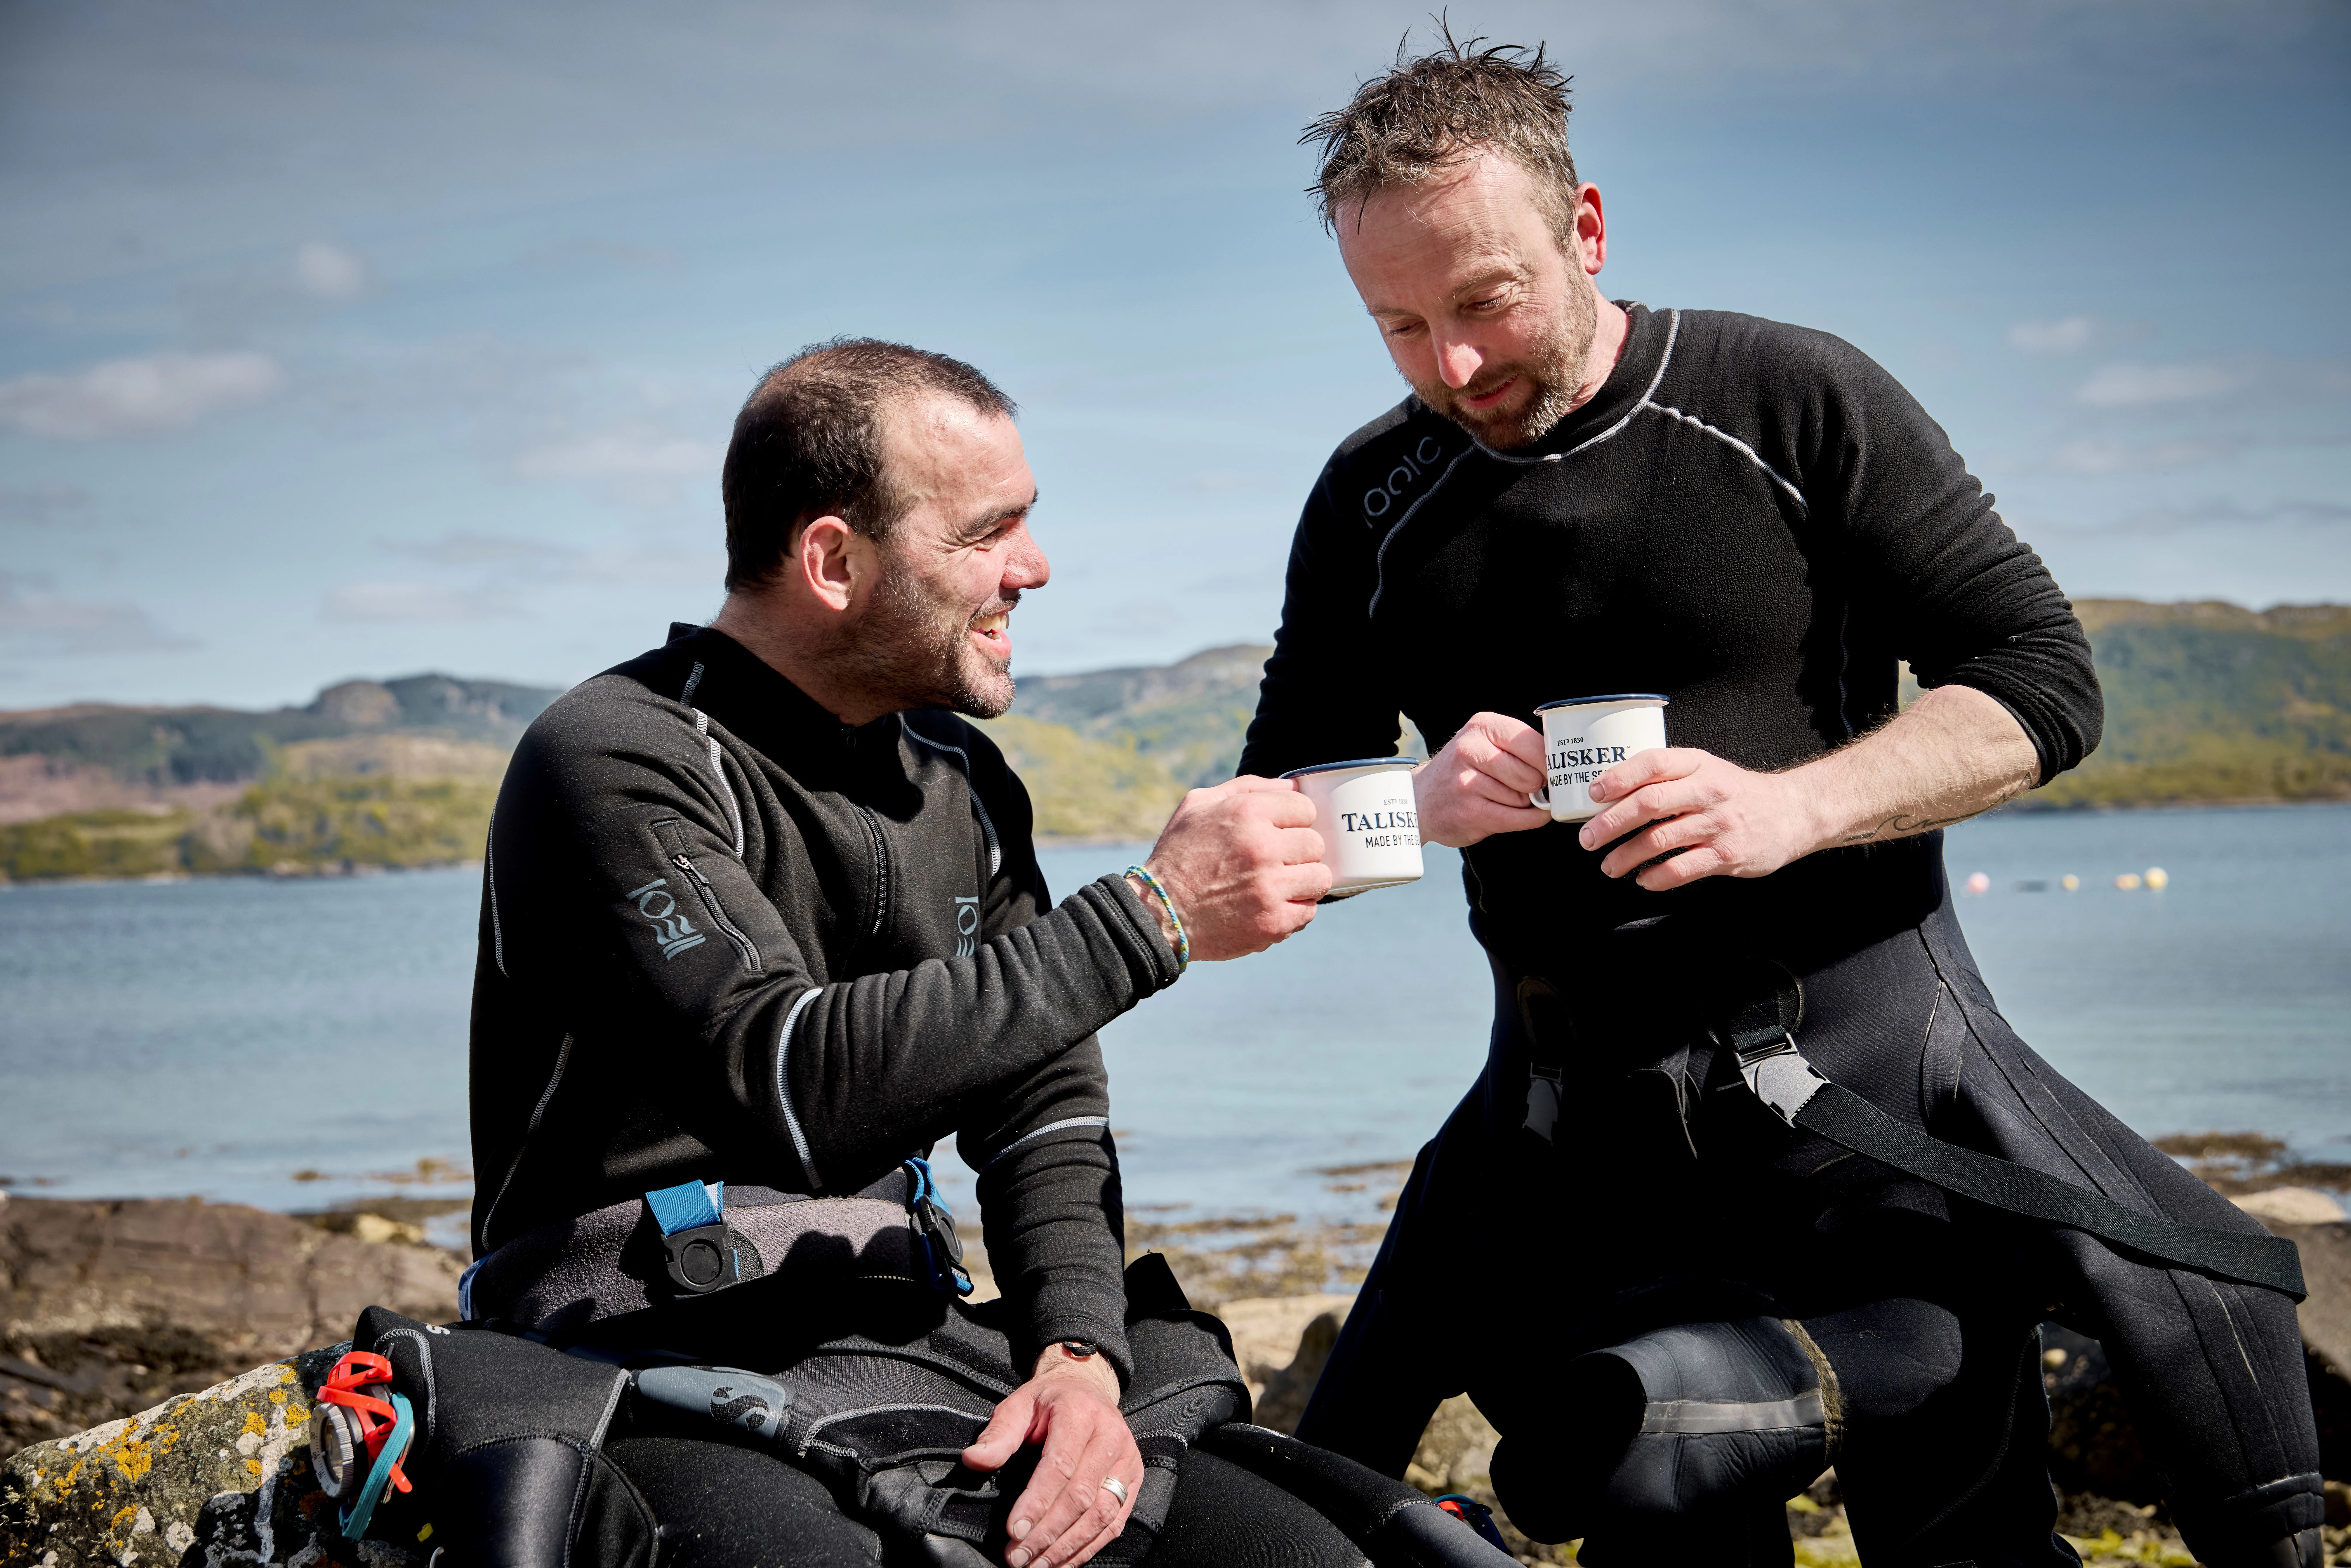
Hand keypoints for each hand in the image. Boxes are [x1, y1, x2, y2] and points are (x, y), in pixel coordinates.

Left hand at [962, 1345, 1138, 1567]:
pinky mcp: (1133, 1481)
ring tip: (1035, 1565)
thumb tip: (973, 1460)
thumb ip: (998, 1435)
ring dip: (1066, 1547)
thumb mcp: (1018, 1405)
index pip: (1060, 1466)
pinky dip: (1087, 1548)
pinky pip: (1114, 1522)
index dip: (1037, 1502)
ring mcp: (1127, 1461)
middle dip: (1047, 1533)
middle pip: (1081, 1497)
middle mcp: (1112, 1437)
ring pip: (1101, 1515)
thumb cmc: (1048, 1401)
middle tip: (1017, 1557)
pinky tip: (1061, 1560)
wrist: (1087, 1389)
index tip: (1013, 1531)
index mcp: (1081, 1413)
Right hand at [1140, 776, 1330, 960]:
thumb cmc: (1178, 855)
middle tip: (1276, 860)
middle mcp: (1262, 848)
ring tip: (1278, 884)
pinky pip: (1309, 912)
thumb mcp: (1198, 804)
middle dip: (1299, 851)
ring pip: (1320, 878)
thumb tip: (1292, 786)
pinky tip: (1271, 906)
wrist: (1157, 913)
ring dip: (1303, 881)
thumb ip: (1247, 787)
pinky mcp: (1273, 922)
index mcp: (1246, 813)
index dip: (1294, 821)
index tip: (1280, 832)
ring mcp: (1270, 888)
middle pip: (1315, 843)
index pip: (1305, 808)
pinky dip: (1295, 910)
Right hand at [1412, 712, 1550, 847]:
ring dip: (1523, 804)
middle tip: (1523, 787)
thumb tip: (1560, 767)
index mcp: (1482, 726)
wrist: (1421, 799)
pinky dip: (1528, 819)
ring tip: (1502, 798)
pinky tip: (1521, 815)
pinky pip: (1516, 819)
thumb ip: (1521, 748)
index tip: (1549, 771)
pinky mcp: (1469, 812)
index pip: (1535, 745)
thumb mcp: (1486, 742)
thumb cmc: (1464, 770)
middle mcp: (1470, 749)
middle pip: (1531, 775)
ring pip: (1524, 799)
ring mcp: (1467, 782)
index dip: (1548, 763)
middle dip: (1535, 786)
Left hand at [1576, 747, 1823, 889]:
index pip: (1653, 763)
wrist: (1792, 812)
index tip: (1594, 794)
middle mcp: (1708, 791)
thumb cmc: (1737, 792)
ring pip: (1659, 840)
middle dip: (1610, 823)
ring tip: (1609, 865)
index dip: (1618, 778)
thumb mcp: (1706, 769)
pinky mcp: (1727, 855)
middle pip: (1649, 804)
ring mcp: (1718, 824)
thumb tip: (1612, 792)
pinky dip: (1655, 877)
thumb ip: (1666, 776)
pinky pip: (1681, 869)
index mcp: (1698, 764)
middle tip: (1588, 839)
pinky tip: (1643, 879)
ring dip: (1626, 856)